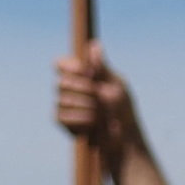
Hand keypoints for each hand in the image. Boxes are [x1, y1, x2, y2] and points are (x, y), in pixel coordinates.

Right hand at [56, 41, 148, 167]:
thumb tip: (94, 45)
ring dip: (86, 106)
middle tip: (100, 97)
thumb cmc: (123, 111)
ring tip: (100, 114)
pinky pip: (61, 114)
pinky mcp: (62, 121)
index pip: (60, 64)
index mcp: (83, 77)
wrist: (124, 140)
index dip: (70, 67)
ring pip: (62, 98)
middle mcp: (70, 89)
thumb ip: (101, 67)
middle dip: (84, 90)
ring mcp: (64, 105)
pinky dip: (80, 118)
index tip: (86, 73)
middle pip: (62, 81)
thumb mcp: (116, 85)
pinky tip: (92, 123)